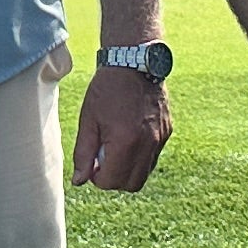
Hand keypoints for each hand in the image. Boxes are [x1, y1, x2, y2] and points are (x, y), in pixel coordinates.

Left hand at [73, 64, 170, 190]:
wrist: (135, 63)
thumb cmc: (107, 90)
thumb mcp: (89, 121)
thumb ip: (84, 153)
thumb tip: (79, 181)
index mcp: (125, 141)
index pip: (111, 182)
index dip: (97, 178)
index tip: (92, 163)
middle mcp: (147, 144)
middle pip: (131, 185)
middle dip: (115, 178)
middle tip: (104, 159)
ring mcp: (160, 139)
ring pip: (145, 173)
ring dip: (128, 169)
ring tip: (116, 147)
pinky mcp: (167, 132)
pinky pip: (153, 157)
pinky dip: (140, 157)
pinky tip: (129, 137)